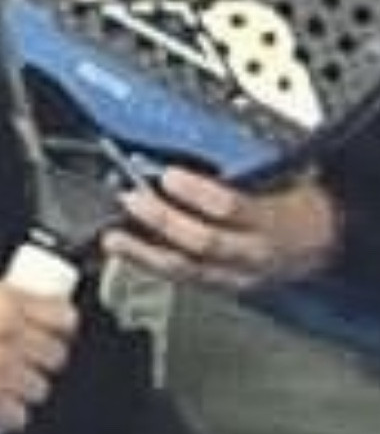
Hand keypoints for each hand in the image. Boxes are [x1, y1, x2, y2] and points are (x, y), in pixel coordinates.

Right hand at [0, 281, 77, 433]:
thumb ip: (10, 304)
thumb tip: (49, 317)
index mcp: (4, 301)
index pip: (65, 318)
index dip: (60, 332)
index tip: (52, 338)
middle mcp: (4, 332)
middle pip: (57, 358)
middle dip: (40, 364)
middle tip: (20, 366)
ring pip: (40, 389)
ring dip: (22, 392)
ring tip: (1, 386)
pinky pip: (19, 416)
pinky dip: (5, 415)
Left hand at [103, 165, 340, 293]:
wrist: (321, 242)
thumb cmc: (298, 202)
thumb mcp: (283, 174)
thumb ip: (244, 167)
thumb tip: (197, 147)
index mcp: (272, 219)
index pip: (232, 208)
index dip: (197, 192)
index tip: (169, 175)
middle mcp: (253, 253)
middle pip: (203, 242)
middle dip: (162, 221)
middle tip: (132, 199)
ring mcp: (237, 275)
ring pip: (186, 269)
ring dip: (144, 252)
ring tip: (113, 237)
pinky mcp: (223, 287)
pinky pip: (183, 279)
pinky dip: (152, 265)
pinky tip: (129, 254)